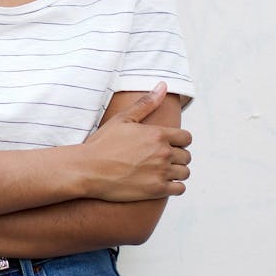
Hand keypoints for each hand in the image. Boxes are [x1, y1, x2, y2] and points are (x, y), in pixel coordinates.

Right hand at [82, 82, 191, 200]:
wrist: (88, 169)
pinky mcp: (157, 190)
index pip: (186, 137)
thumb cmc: (103, 143)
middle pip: (186, 156)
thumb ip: (146, 103)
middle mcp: (163, 153)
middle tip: (159, 158)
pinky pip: (180, 188)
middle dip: (177, 156)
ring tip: (160, 170)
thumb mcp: (123, 119)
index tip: (168, 144)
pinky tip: (160, 182)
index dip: (179, 140)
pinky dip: (174, 186)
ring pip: (184, 172)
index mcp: (157, 134)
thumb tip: (163, 85)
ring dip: (176, 171)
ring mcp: (161, 172)